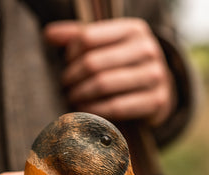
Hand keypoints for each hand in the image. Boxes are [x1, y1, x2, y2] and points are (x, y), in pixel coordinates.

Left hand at [45, 18, 175, 126]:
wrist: (159, 89)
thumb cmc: (123, 64)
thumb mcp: (105, 45)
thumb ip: (77, 36)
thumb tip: (48, 35)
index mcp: (133, 29)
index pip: (88, 37)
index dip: (70, 53)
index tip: (66, 63)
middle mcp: (148, 49)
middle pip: (93, 63)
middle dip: (72, 77)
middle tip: (64, 85)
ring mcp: (154, 76)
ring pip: (103, 84)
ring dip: (80, 94)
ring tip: (72, 96)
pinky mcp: (156, 101)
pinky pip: (116, 107)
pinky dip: (94, 110)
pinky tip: (85, 109)